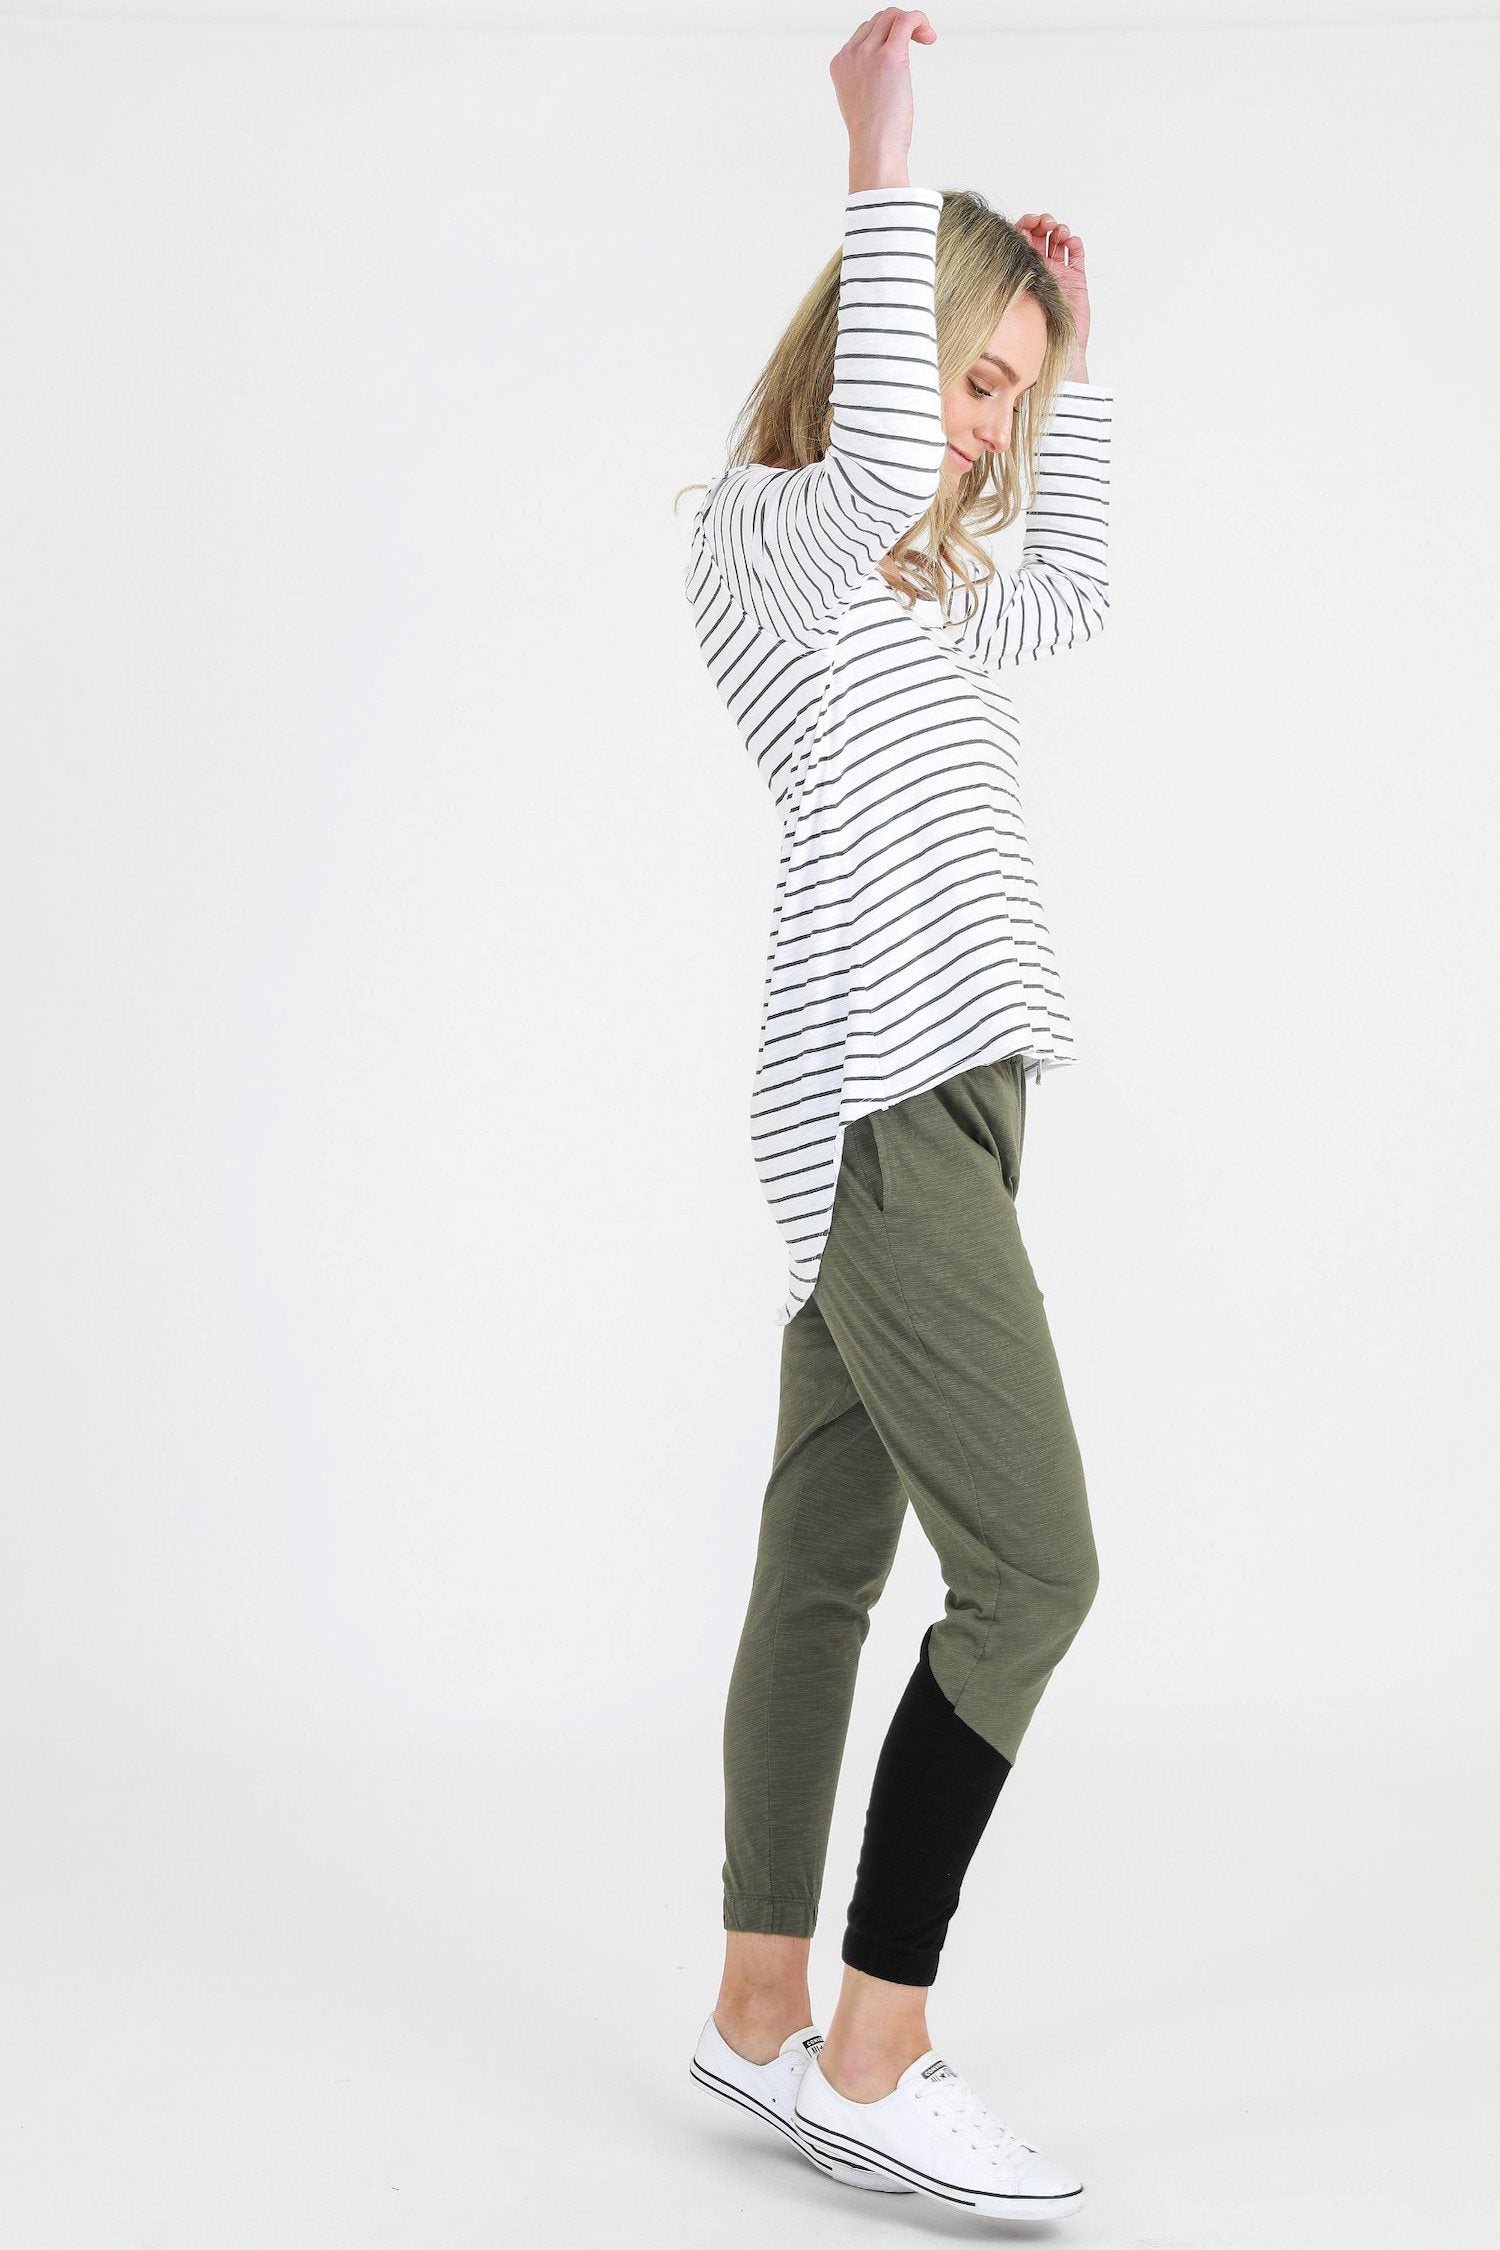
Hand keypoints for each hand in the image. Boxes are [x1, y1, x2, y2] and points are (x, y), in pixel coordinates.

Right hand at [832, 8, 937, 168]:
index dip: (887, 34)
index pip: (866, 31)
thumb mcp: (862, 99)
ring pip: (892, 16)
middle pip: (879, 19)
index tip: (903, 48)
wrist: (875, 151)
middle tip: (918, 42)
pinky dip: (920, 20)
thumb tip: (888, 68)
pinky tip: (928, 37)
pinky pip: (906, 20)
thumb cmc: (873, 135)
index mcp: (841, 63)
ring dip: (912, 23)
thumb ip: (867, 77)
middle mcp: (851, 54)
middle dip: (900, 26)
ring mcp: (868, 54)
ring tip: (925, 39)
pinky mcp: (889, 57)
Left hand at [1016, 211, 1090, 363]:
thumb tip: (990, 257)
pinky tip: (1069, 242)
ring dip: (1059, 229)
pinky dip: (1074, 242)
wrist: (1058, 347)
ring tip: (1058, 232)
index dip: (1026, 225)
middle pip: (1041, 235)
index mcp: (1024, 271)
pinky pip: (1076, 254)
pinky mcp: (1076, 278)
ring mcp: (1059, 272)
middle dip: (1043, 223)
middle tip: (1045, 222)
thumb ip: (1008, 279)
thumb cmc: (1035, 330)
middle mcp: (1041, 269)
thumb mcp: (1015, 299)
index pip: (1023, 240)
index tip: (1028, 222)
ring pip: (1059, 241)